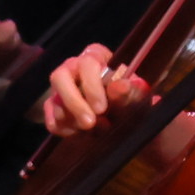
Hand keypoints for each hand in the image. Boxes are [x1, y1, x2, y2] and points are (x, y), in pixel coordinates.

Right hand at [39, 41, 155, 135]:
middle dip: (74, 102)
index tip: (101, 108)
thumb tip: (119, 85)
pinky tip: (79, 134)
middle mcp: (76, 70)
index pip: (88, 61)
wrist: (138, 134)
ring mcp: (63, 90)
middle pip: (60, 77)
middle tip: (90, 123)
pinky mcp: (56, 110)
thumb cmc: (140, 109)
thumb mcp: (142, 101)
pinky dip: (63, 128)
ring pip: (54, 100)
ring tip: (92, 132)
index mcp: (100, 60)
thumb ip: (131, 93)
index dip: (91, 83)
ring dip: (72, 119)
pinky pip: (51, 118)